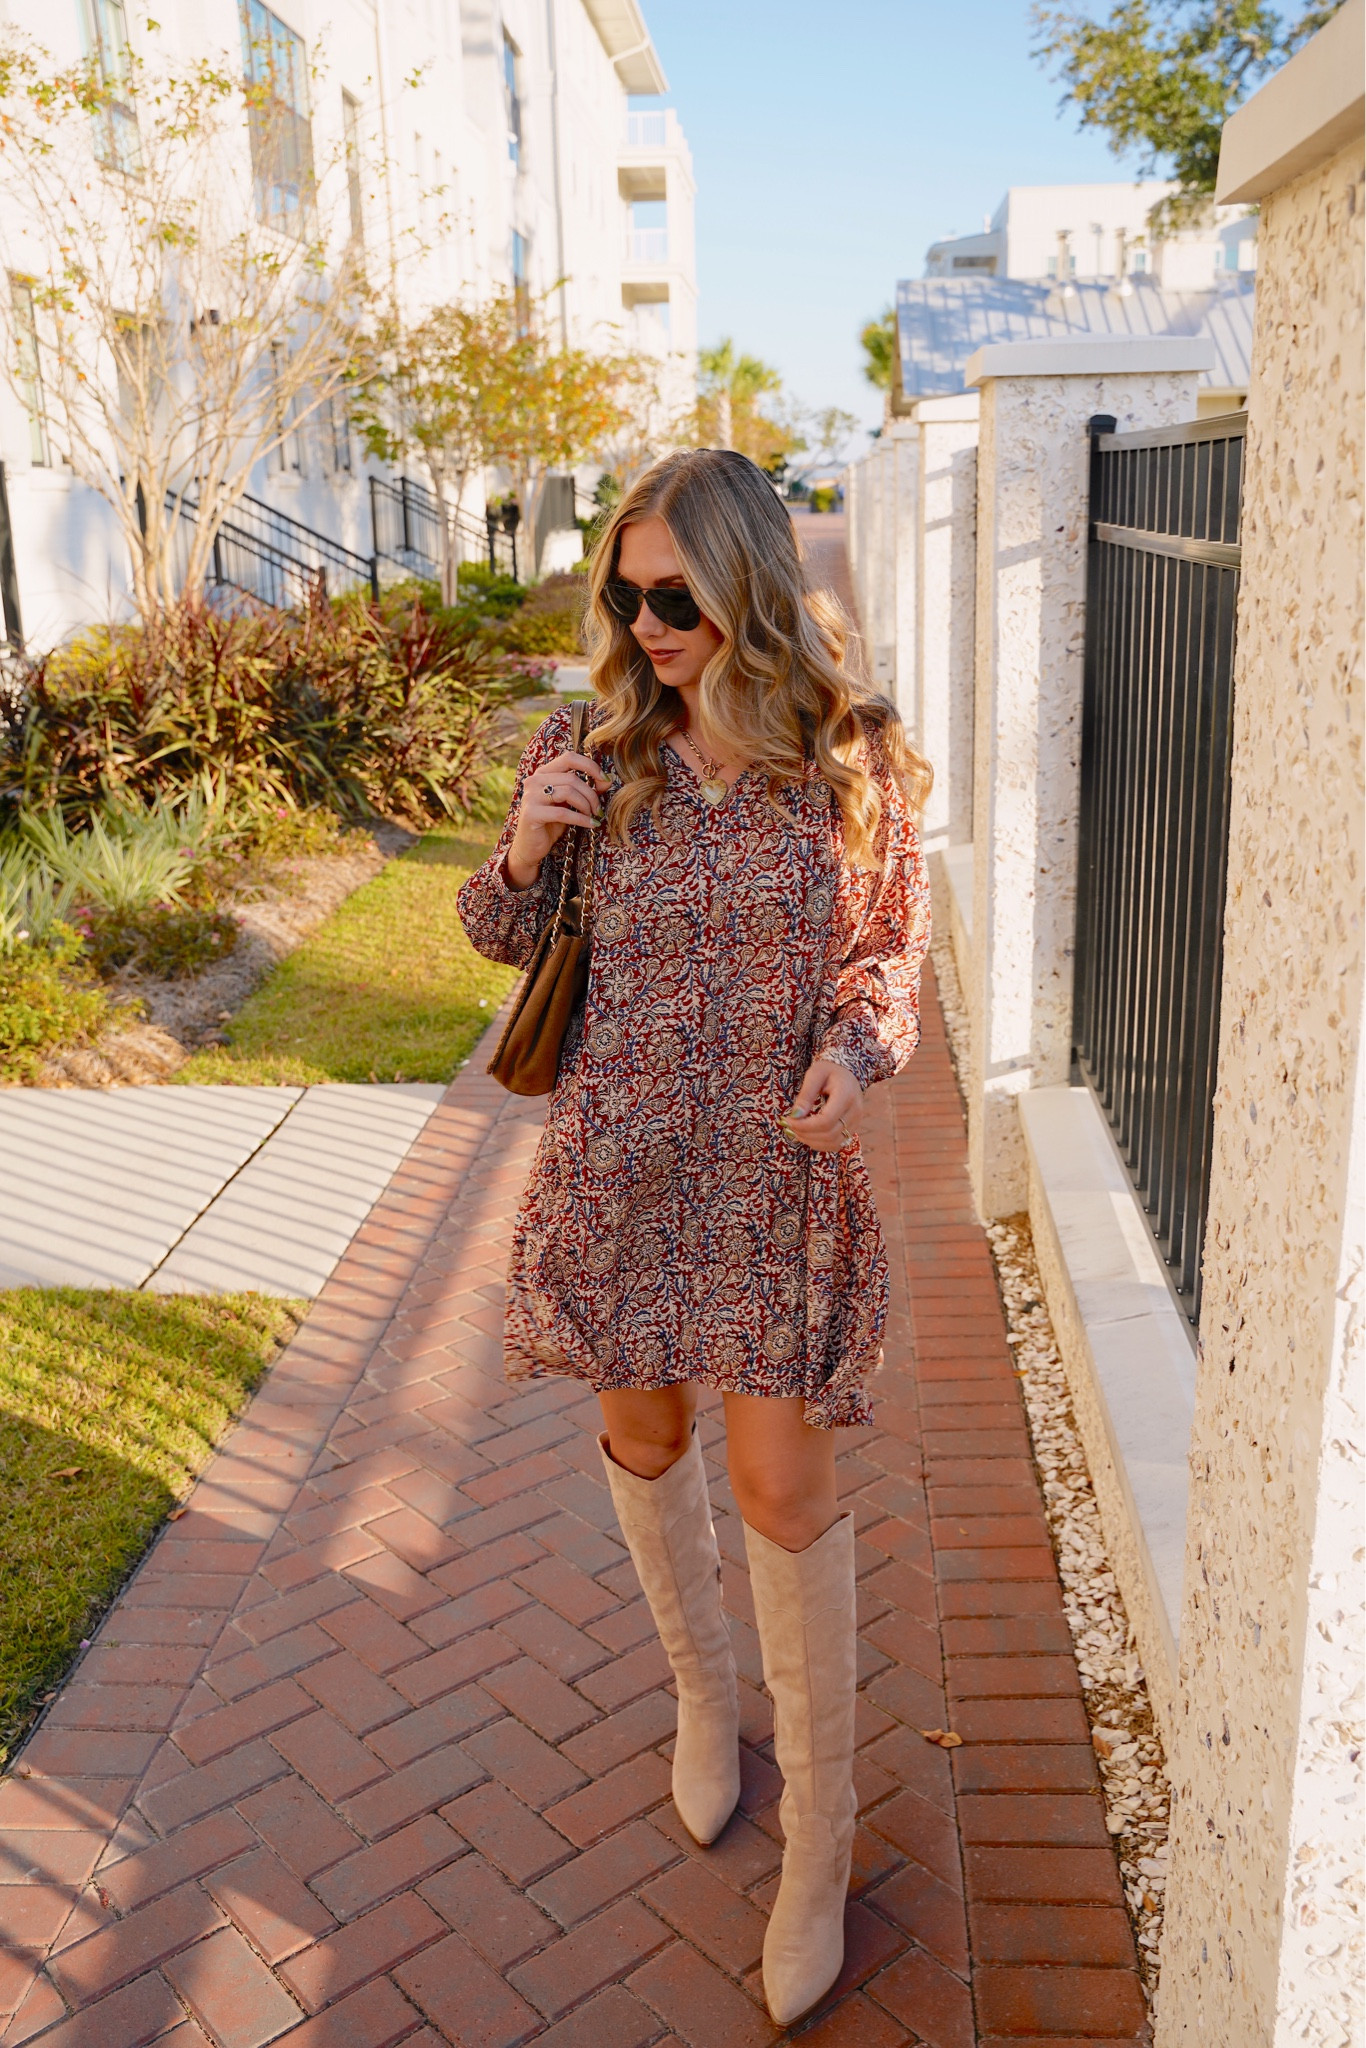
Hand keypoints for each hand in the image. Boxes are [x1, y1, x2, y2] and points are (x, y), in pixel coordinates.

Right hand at [505, 751, 609, 890]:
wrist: (530, 846)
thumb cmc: (552, 823)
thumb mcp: (570, 803)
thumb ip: (585, 790)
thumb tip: (607, 780)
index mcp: (543, 773)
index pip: (569, 758)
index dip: (590, 766)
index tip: (604, 780)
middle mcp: (534, 780)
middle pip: (572, 778)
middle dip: (591, 794)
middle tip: (598, 809)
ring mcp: (531, 796)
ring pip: (569, 792)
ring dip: (586, 806)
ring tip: (592, 816)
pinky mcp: (532, 813)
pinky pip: (563, 812)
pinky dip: (581, 819)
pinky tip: (591, 824)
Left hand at [781, 1059, 862, 1152]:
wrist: (846, 1072)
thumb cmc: (828, 1071)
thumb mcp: (814, 1075)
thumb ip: (805, 1095)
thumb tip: (795, 1116)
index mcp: (846, 1095)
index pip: (826, 1120)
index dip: (805, 1125)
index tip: (788, 1120)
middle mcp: (855, 1111)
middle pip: (829, 1134)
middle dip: (805, 1133)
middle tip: (789, 1125)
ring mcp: (856, 1122)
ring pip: (833, 1143)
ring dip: (811, 1141)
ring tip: (796, 1130)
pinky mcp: (852, 1129)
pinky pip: (836, 1144)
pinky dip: (819, 1144)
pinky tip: (807, 1134)